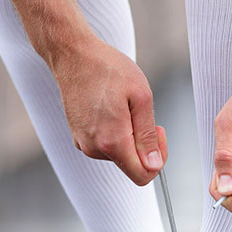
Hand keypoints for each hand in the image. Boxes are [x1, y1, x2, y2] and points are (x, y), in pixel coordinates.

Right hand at [52, 36, 166, 185]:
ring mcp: (83, 143)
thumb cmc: (107, 69)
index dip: (158, 159)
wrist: (73, 55)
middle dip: (143, 144)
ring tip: (122, 104)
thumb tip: (154, 165)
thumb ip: (148, 135)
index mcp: (112, 141)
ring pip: (117, 154)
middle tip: (140, 111)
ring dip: (127, 135)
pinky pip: (104, 145)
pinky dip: (113, 132)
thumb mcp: (141, 97)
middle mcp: (93, 148)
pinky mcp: (77, 136)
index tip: (158, 132)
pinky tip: (110, 107)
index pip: (142, 175)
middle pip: (130, 164)